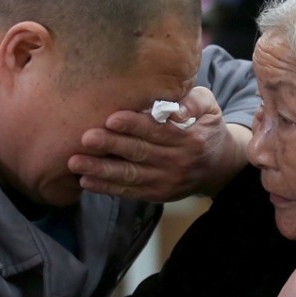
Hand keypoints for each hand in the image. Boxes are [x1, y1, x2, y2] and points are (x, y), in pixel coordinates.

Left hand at [68, 87, 251, 201]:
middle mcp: (178, 163)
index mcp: (190, 139)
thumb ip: (193, 101)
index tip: (111, 118)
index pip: (158, 131)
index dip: (134, 125)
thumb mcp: (210, 108)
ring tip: (76, 162)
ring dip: (101, 169)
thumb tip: (177, 109)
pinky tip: (86, 180)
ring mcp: (167, 182)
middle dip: (110, 146)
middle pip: (139, 153)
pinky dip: (106, 187)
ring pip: (130, 175)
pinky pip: (129, 191)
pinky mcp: (157, 194)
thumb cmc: (206, 127)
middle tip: (85, 138)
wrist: (219, 166)